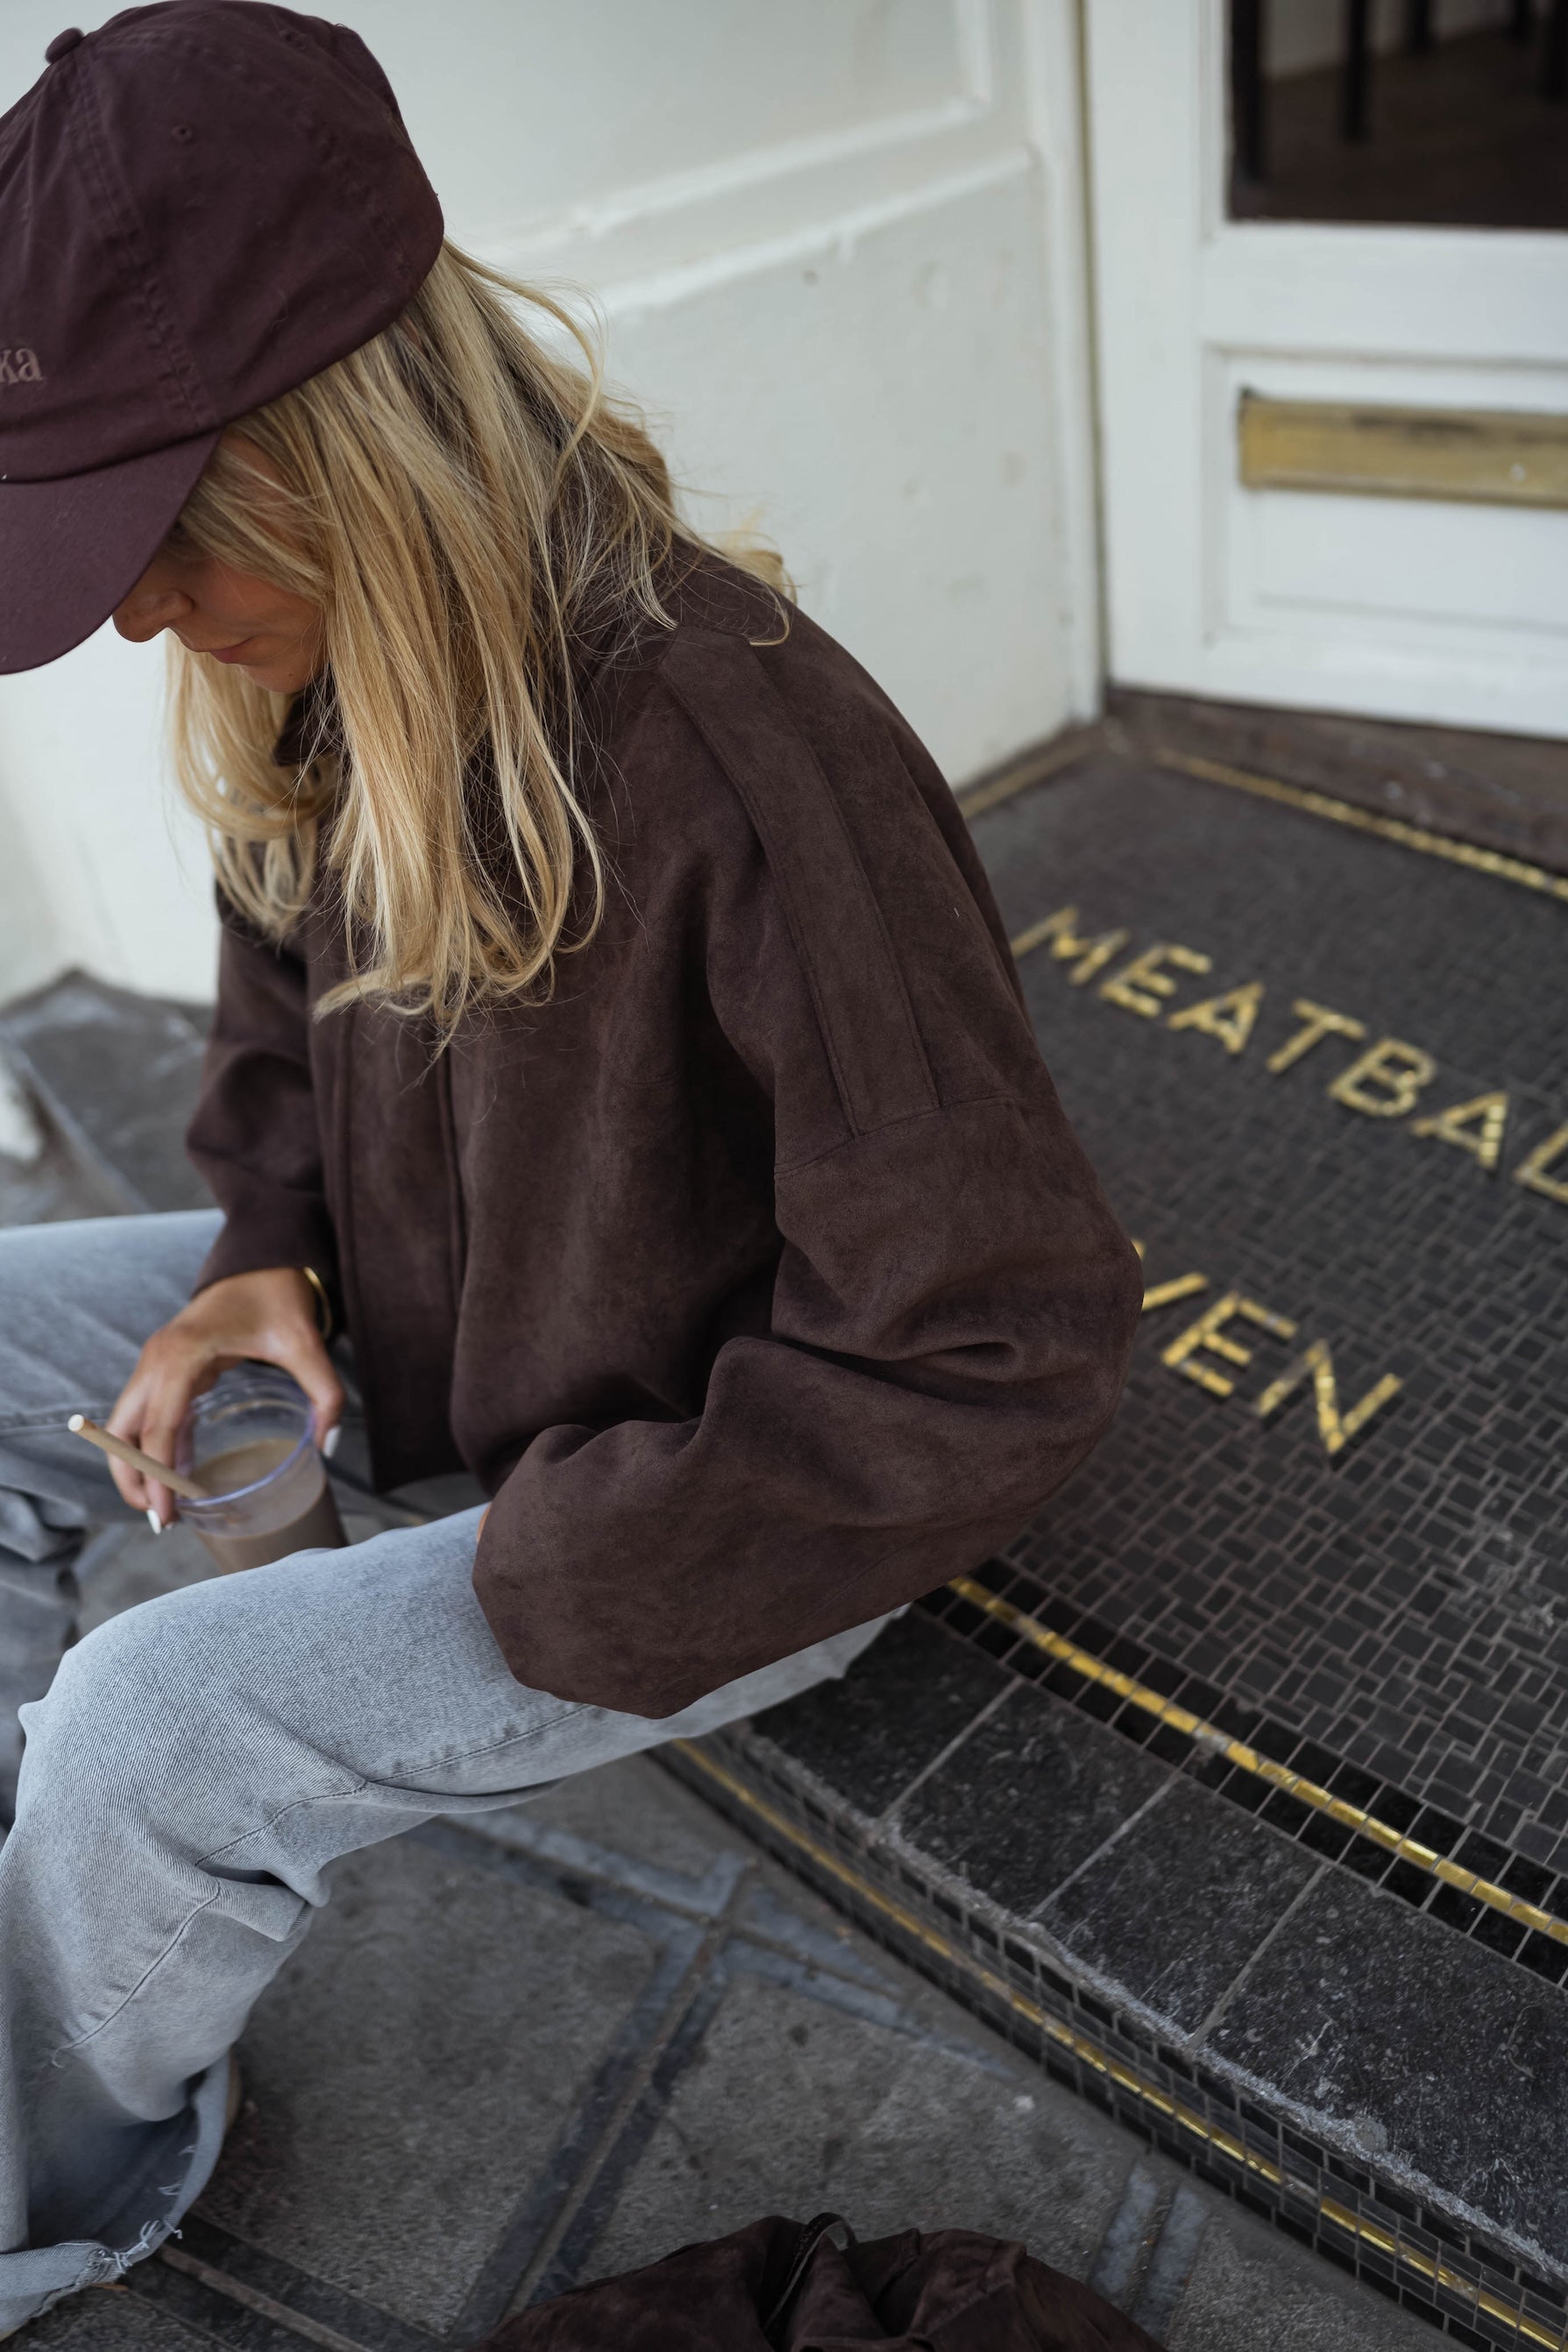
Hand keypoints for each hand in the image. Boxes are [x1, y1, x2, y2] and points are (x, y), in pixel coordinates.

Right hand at [107, 1267, 342, 1528]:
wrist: (260, 1260)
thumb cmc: (277, 1296)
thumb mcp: (307, 1344)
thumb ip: (325, 1394)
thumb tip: (329, 1445)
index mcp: (182, 1354)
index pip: (158, 1429)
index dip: (158, 1477)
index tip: (165, 1515)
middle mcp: (158, 1360)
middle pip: (124, 1433)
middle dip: (134, 1480)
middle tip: (160, 1522)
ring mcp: (156, 1363)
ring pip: (128, 1427)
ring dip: (139, 1468)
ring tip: (165, 1510)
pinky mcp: (166, 1368)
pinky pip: (150, 1415)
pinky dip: (156, 1447)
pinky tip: (178, 1477)